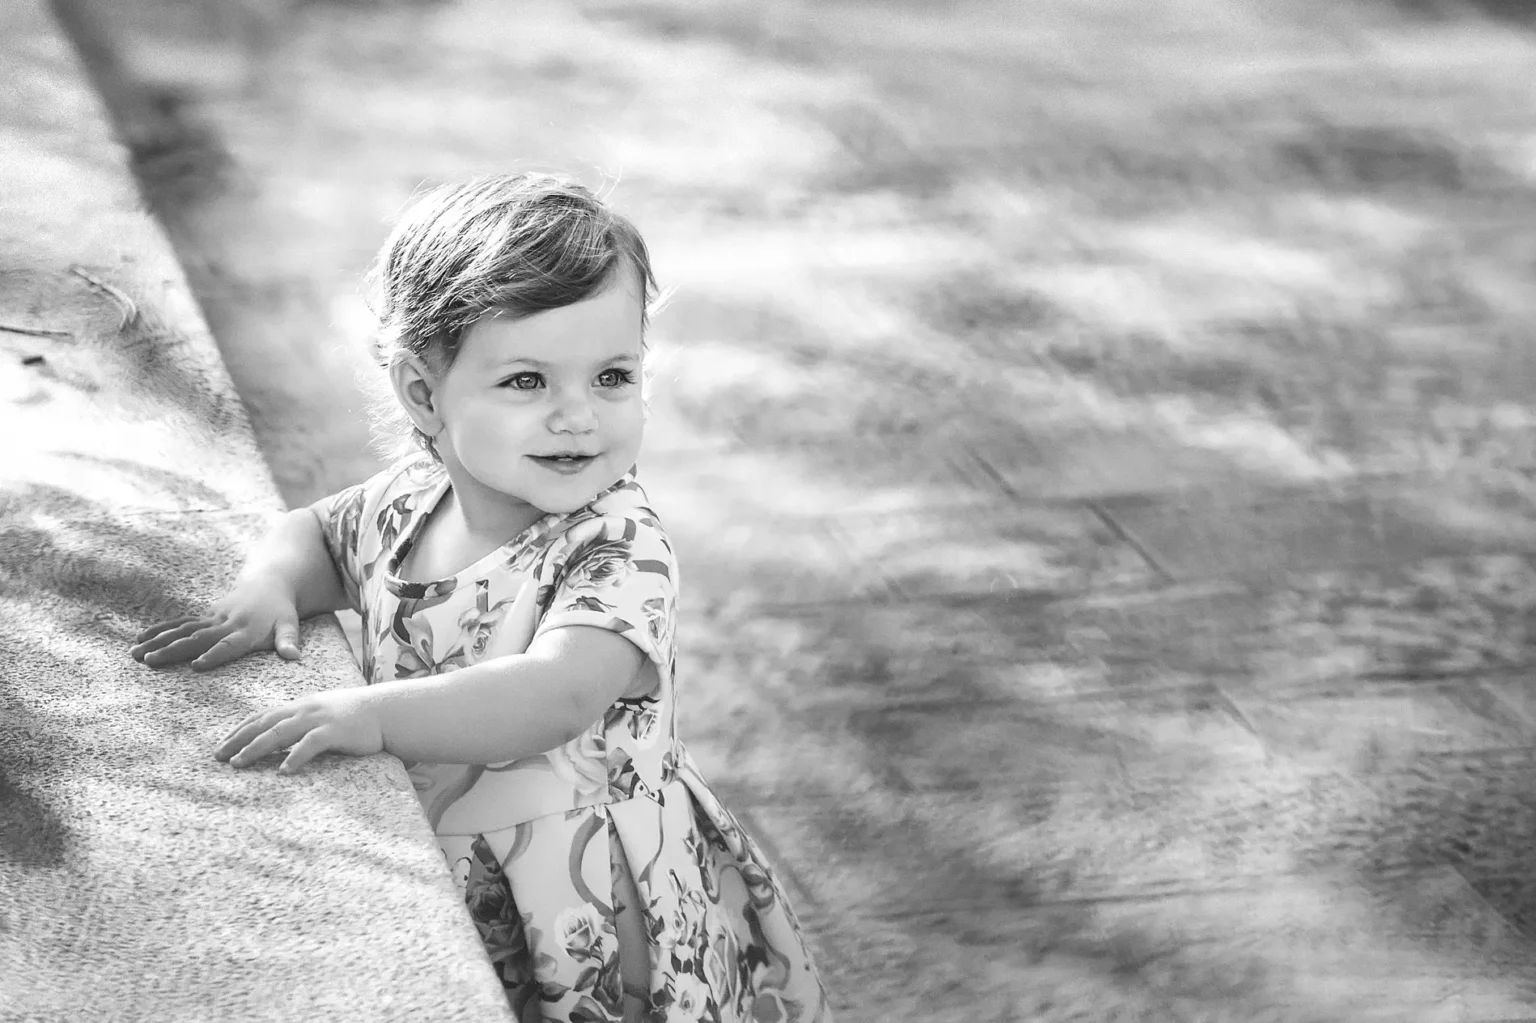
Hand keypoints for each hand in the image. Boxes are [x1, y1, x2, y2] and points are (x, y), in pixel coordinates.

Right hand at [131, 575, 301, 670]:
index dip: (214, 654)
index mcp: (246, 630)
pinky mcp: (204, 616)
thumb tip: (294, 657)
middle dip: (173, 650)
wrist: (269, 583)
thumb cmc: (281, 612)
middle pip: (197, 638)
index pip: (229, 645)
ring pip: (182, 630)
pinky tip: (139, 639)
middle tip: (151, 660)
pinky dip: (160, 630)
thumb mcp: (290, 625)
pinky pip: (179, 623)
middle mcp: (225, 624)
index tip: (197, 665)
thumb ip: (289, 641)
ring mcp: (212, 618)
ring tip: (136, 654)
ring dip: (159, 641)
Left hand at [215, 686, 383, 774]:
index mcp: (300, 706)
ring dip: (256, 749)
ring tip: (239, 763)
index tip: (222, 744)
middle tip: (218, 757)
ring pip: (279, 733)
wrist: (387, 710)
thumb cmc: (356, 716)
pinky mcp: (334, 732)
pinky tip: (283, 771)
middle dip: (238, 740)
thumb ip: (304, 722)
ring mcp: (318, 720)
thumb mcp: (324, 713)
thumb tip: (283, 738)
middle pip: (264, 724)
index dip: (240, 730)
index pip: (262, 716)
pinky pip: (309, 745)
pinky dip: (294, 758)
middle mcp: (304, 710)